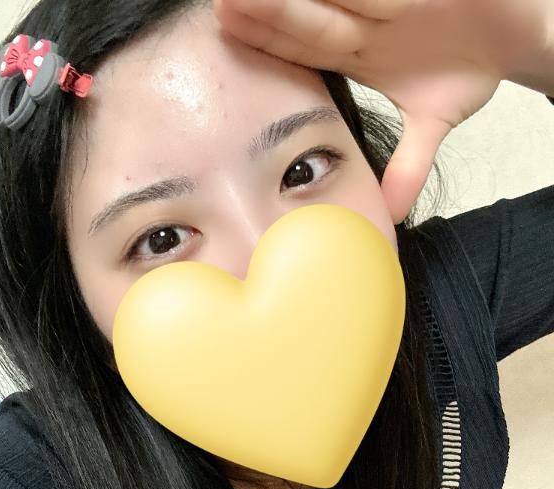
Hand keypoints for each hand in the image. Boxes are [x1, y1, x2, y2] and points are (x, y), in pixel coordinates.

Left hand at [213, 0, 550, 223]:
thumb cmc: (469, 66)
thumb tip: (391, 215)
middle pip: (312, 14)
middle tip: (224, 7)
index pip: (306, 47)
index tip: (230, 38)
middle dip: (271, 12)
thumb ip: (408, 165)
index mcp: (359, 52)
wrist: (516, 36)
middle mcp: (365, 19)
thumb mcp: (434, 123)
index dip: (271, 42)